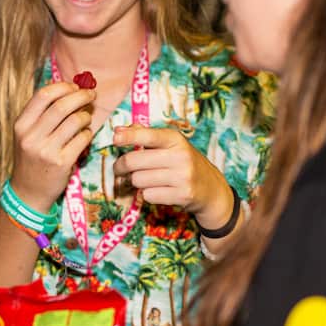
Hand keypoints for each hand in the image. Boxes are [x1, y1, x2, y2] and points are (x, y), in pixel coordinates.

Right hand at [10, 82, 96, 209]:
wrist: (28, 192)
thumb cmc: (31, 158)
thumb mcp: (27, 135)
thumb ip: (42, 114)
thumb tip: (69, 89)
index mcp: (21, 125)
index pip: (43, 95)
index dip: (63, 86)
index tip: (75, 86)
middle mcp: (31, 137)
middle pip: (62, 106)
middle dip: (81, 96)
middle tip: (91, 95)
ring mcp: (46, 151)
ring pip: (75, 121)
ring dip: (86, 116)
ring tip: (86, 118)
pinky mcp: (61, 163)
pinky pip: (82, 139)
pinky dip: (87, 133)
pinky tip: (85, 135)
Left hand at [113, 125, 229, 226]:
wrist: (211, 189)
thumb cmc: (183, 163)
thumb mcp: (171, 144)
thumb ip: (145, 135)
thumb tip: (118, 130)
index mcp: (175, 139)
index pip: (146, 136)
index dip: (127, 137)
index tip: (114, 139)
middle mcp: (180, 156)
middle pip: (133, 161)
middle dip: (121, 166)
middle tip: (119, 169)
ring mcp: (182, 176)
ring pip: (138, 180)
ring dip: (135, 182)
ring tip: (143, 180)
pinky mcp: (183, 195)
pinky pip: (148, 195)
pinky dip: (147, 194)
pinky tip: (157, 190)